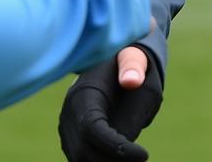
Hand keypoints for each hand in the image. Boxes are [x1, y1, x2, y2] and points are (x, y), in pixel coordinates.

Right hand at [59, 46, 162, 160]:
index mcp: (83, 92)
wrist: (110, 62)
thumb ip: (135, 67)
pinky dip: (101, 159)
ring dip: (107, 161)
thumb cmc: (126, 62)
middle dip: (113, 159)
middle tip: (141, 158)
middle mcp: (69, 112)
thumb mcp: (135, 58)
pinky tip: (121, 155)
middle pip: (83, 151)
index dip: (115, 147)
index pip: (91, 128)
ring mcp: (67, 127)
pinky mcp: (71, 138)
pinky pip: (82, 157)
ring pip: (80, 159)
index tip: (144, 154)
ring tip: (132, 155)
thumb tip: (132, 82)